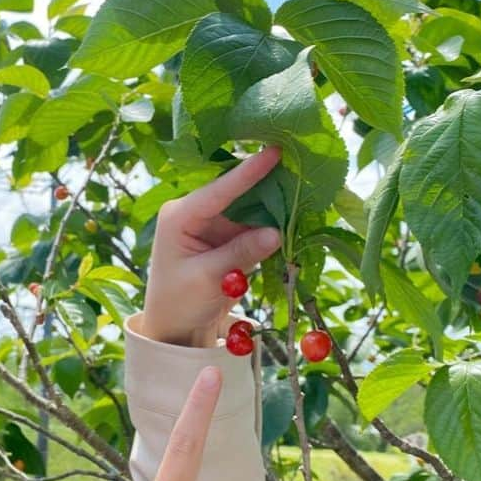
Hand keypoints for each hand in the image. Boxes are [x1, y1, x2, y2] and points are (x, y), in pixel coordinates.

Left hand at [141, 147, 282, 346]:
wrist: (175, 329)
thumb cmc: (179, 302)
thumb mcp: (207, 279)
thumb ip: (240, 253)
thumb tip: (276, 232)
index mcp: (180, 216)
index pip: (217, 190)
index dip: (246, 172)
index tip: (272, 152)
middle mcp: (196, 213)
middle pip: (237, 192)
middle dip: (266, 182)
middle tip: (298, 162)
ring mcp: (215, 224)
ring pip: (251, 208)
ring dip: (275, 203)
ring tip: (305, 185)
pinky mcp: (229, 239)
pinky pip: (256, 226)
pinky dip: (274, 224)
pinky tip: (298, 212)